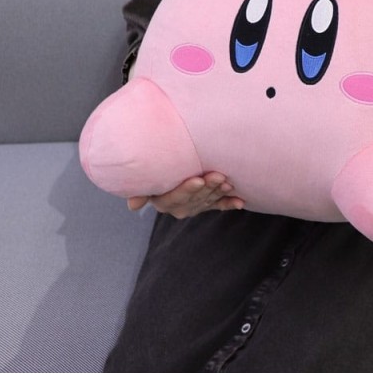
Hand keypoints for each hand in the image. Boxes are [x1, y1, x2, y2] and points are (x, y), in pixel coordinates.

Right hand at [127, 172, 244, 218]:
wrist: (168, 165)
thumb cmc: (155, 165)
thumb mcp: (146, 177)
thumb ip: (140, 190)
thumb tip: (132, 206)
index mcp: (161, 200)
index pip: (174, 197)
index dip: (186, 189)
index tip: (198, 180)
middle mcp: (178, 207)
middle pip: (194, 199)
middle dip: (207, 188)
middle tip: (218, 176)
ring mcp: (194, 206)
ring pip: (208, 200)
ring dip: (218, 193)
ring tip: (228, 183)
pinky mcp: (206, 204)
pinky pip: (219, 205)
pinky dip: (229, 203)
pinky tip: (240, 202)